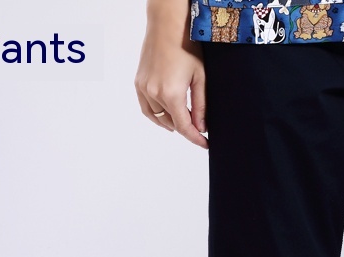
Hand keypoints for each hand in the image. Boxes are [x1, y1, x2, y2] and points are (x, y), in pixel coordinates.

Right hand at [134, 7, 207, 149]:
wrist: (167, 25)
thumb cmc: (186, 47)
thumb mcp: (200, 79)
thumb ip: (200, 106)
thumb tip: (201, 128)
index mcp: (171, 94)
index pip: (184, 127)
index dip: (195, 138)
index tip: (205, 144)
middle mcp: (154, 94)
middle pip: (172, 123)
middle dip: (186, 127)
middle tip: (198, 126)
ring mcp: (143, 88)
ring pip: (158, 118)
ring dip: (171, 123)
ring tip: (184, 121)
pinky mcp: (138, 82)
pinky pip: (146, 108)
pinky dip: (157, 115)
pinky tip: (167, 115)